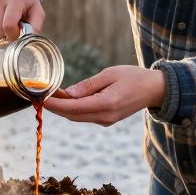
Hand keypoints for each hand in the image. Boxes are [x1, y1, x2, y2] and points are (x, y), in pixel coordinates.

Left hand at [41, 66, 165, 126]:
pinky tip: (67, 98)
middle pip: (72, 115)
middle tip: (41, 94)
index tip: (41, 98)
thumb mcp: (109, 74)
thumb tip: (68, 94)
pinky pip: (85, 116)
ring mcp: (106, 121)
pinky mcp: (107, 120)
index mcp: (106, 104)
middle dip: (55, 107)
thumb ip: (88, 85)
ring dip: (63, 108)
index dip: (55, 104)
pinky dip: (73, 109)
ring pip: (77, 117)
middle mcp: (105, 116)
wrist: (154, 90)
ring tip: (52, 94)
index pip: (73, 107)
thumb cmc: (133, 77)